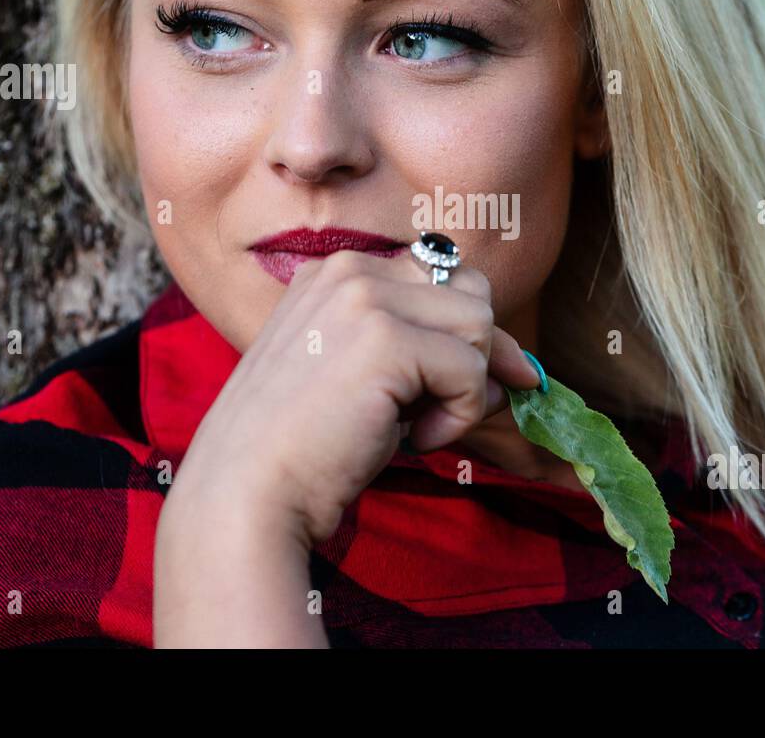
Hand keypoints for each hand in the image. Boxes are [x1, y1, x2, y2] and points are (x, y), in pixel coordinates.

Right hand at [162, 246, 539, 544]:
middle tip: (434, 411)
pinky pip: (472, 372)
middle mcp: (349, 271)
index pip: (441, 278)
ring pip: (481, 325)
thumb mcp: (363, 378)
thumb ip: (425, 352)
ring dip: (466, 388)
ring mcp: (366, 299)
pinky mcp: (386, 340)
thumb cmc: (303, 449)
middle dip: (473, 356)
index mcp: (334, 273)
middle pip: (472, 292)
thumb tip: (519, 368)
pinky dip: (459, 417)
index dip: (464, 336)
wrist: (246, 494)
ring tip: (415, 425)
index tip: (462, 388)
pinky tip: (411, 440)